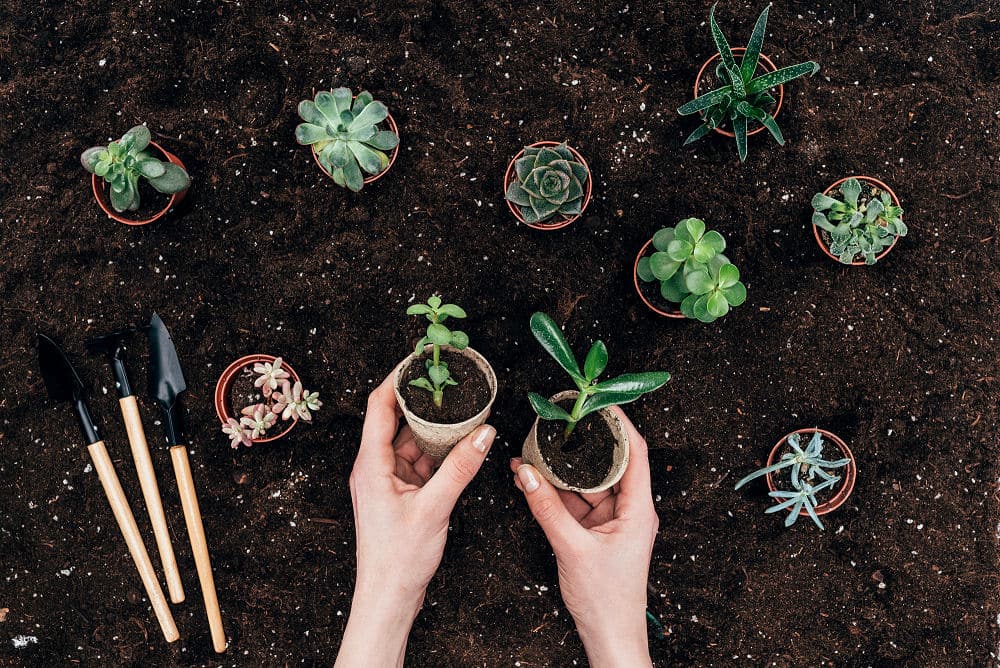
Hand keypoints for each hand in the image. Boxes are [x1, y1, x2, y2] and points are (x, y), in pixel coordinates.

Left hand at [336, 372, 495, 667]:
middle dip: (422, 400)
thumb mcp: (435, 508)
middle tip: (449, 379)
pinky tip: (460, 445)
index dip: (396, 378)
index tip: (418, 358)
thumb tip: (484, 432)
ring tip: (461, 408)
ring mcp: (386, 481)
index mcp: (371, 464)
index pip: (379, 406)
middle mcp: (374, 467)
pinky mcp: (398, 495)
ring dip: (434, 428)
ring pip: (411, 442)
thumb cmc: (399, 559)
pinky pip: (419, 463)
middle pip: (396, 420)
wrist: (388, 598)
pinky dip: (437, 453)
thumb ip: (461, 468)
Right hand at [511, 407, 656, 667]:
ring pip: (589, 483)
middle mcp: (630, 510)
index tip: (598, 402)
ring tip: (536, 450)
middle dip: (582, 443)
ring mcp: (614, 521)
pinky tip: (534, 481)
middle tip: (560, 421)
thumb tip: (526, 473)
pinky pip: (577, 503)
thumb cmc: (606, 599)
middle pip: (609, 463)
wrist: (609, 636)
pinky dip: (557, 492)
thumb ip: (547, 508)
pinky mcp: (598, 532)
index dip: (619, 424)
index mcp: (639, 509)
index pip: (635, 453)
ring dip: (563, 470)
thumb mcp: (571, 548)